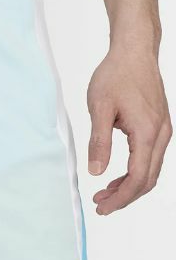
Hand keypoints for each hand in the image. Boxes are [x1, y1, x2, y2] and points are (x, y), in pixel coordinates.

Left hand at [87, 44, 171, 215]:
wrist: (134, 52)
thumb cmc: (116, 75)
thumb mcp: (99, 108)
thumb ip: (98, 142)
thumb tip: (96, 172)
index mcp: (147, 133)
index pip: (137, 178)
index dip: (120, 198)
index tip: (102, 207)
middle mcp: (161, 135)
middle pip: (147, 179)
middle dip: (124, 197)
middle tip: (101, 206)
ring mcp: (163, 130)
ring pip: (150, 170)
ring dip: (129, 186)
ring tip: (104, 193)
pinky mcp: (158, 126)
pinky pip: (150, 158)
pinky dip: (134, 172)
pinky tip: (116, 174)